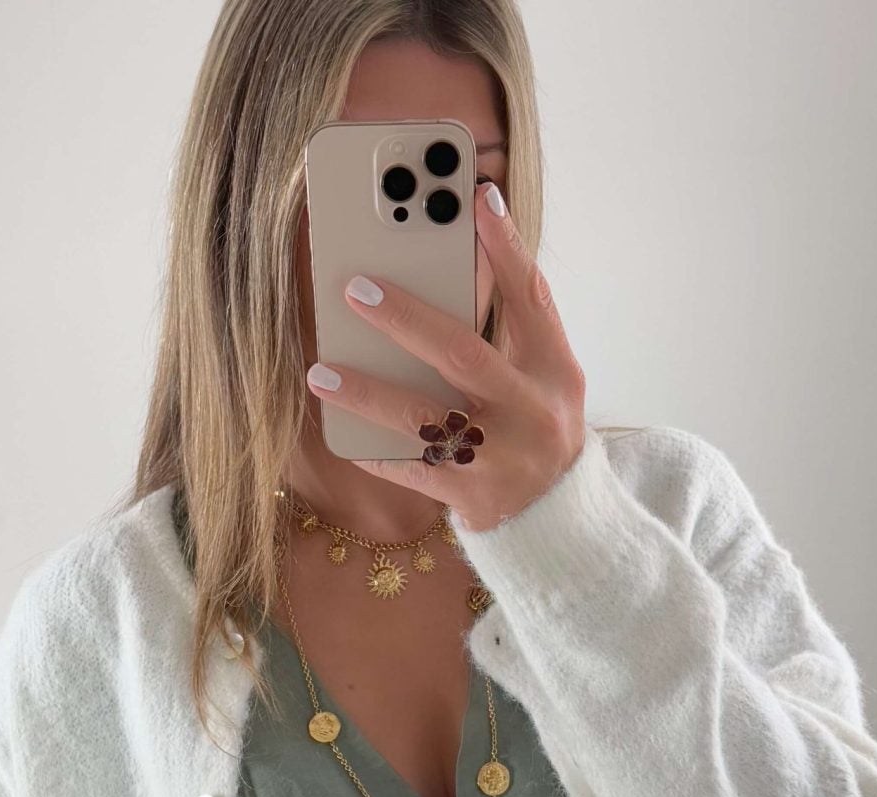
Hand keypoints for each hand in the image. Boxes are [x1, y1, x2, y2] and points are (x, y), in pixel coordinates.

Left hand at [305, 182, 587, 533]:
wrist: (556, 520)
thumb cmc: (534, 428)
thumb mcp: (543, 376)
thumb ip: (512, 325)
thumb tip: (463, 251)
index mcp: (555, 369)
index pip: (531, 298)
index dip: (505, 248)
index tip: (477, 197)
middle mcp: (531, 411)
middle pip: (462, 354)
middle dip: (406, 318)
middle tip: (355, 287)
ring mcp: (500, 458)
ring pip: (424, 418)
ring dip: (368, 393)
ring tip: (321, 371)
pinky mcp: (471, 499)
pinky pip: (412, 471)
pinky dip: (375, 452)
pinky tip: (340, 431)